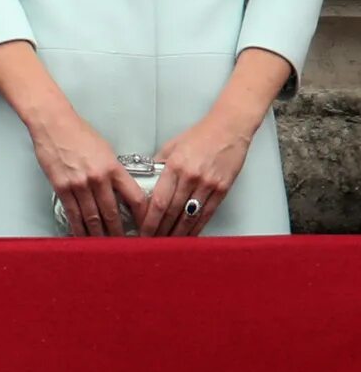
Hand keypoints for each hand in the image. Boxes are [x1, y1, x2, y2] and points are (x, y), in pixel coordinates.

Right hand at [22, 105, 143, 236]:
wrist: (53, 124)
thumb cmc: (78, 134)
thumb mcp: (106, 151)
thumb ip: (114, 171)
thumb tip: (120, 191)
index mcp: (113, 168)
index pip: (135, 198)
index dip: (143, 217)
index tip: (146, 227)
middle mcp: (98, 178)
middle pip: (113, 213)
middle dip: (120, 232)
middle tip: (125, 245)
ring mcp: (79, 184)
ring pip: (92, 217)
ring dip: (100, 234)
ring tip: (105, 246)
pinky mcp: (62, 187)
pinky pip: (73, 213)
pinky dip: (78, 227)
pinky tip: (83, 236)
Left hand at [140, 112, 256, 237]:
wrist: (229, 128)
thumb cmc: (200, 135)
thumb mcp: (171, 146)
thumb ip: (158, 165)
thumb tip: (146, 182)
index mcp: (175, 167)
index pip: (158, 200)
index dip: (149, 219)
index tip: (142, 230)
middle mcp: (191, 177)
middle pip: (172, 211)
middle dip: (160, 230)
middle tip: (150, 242)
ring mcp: (208, 184)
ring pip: (189, 216)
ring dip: (177, 233)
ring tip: (167, 244)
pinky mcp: (222, 189)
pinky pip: (207, 213)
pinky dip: (197, 227)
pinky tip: (189, 235)